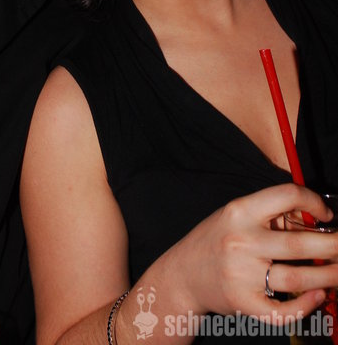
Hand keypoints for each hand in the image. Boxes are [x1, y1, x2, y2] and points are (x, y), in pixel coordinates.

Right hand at [163, 183, 336, 321]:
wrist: (182, 275)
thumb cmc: (216, 241)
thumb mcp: (236, 217)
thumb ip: (271, 215)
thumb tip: (317, 221)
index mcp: (240, 210)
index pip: (287, 195)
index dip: (314, 201)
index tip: (327, 215)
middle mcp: (242, 240)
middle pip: (301, 243)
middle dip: (334, 246)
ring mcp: (243, 274)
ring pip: (300, 277)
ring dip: (330, 276)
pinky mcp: (245, 303)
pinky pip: (284, 310)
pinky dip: (307, 305)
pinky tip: (319, 296)